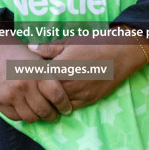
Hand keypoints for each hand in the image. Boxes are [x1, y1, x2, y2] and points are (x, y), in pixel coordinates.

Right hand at [0, 34, 69, 121]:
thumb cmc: (18, 53)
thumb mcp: (37, 58)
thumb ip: (50, 74)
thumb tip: (67, 91)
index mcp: (37, 71)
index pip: (57, 96)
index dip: (64, 106)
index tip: (67, 109)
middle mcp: (24, 84)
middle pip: (44, 110)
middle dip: (52, 116)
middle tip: (54, 115)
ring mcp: (10, 94)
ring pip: (30, 117)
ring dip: (38, 117)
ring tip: (40, 113)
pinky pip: (15, 117)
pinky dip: (22, 116)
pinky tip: (25, 110)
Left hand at [24, 28, 148, 110]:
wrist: (122, 53)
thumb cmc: (95, 44)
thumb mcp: (70, 42)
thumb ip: (48, 48)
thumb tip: (29, 48)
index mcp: (61, 68)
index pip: (37, 80)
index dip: (31, 79)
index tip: (26, 76)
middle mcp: (68, 84)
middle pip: (45, 95)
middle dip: (38, 92)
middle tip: (33, 88)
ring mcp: (79, 94)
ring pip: (57, 104)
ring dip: (50, 100)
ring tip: (46, 93)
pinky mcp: (89, 100)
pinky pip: (71, 107)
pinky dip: (64, 104)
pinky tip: (61, 97)